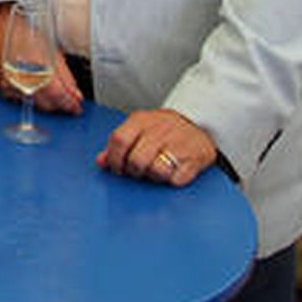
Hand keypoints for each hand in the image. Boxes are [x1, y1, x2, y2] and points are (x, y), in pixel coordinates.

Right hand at [0, 2, 81, 113]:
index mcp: (38, 68)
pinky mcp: (4, 87)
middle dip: (60, 104)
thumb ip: (66, 77)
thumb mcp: (53, 51)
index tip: (76, 107)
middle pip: (47, 104)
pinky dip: (32, 98)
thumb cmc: (25, 34)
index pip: (58, 95)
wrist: (2, 28)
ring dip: (47, 103)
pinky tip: (36, 89)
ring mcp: (11, 84)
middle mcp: (22, 79)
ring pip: (35, 105)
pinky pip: (22, 101)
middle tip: (69, 101)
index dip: (70, 104)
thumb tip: (75, 95)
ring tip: (53, 93)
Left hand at [97, 109, 217, 186]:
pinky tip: (172, 172)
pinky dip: (171, 180)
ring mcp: (179, 143)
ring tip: (155, 171)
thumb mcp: (139, 129)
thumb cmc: (164, 130)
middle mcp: (160, 129)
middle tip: (137, 172)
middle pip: (136, 159)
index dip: (114, 159)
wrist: (200, 124)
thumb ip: (119, 145)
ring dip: (153, 177)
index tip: (117, 168)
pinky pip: (176, 179)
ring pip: (156, 170)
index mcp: (142, 120)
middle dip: (133, 172)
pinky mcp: (195, 159)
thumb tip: (101, 162)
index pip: (119, 140)